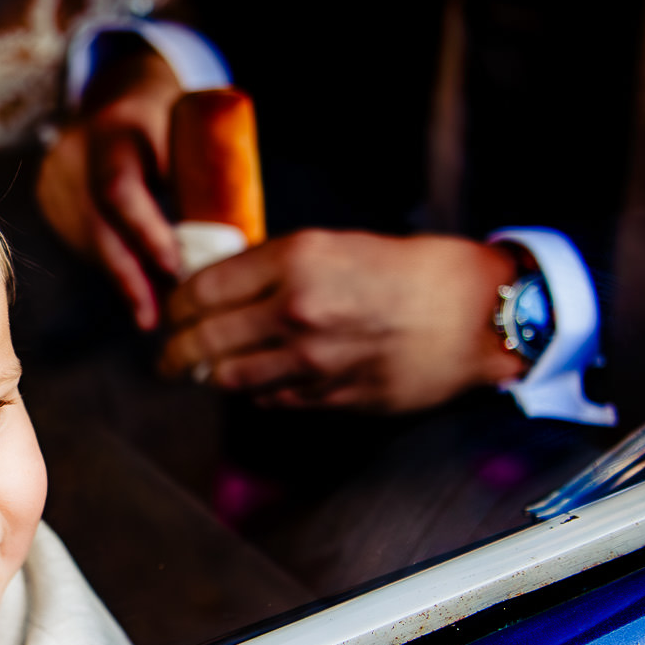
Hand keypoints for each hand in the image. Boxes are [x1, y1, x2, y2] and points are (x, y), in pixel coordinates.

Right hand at [36, 50, 183, 328]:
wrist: (118, 90)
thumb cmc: (171, 118)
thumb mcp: (189, 135)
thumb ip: (198, 186)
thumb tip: (222, 258)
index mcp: (117, 125)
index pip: (121, 190)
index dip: (147, 235)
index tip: (175, 271)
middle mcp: (74, 148)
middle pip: (96, 226)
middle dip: (130, 277)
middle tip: (158, 318)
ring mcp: (52, 172)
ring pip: (85, 240)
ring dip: (121, 277)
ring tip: (152, 309)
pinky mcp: (45, 194)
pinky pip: (78, 239)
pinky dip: (107, 263)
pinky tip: (131, 285)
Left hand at [159, 231, 528, 413]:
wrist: (477, 316)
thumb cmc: (415, 271)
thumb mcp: (337, 244)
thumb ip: (278, 265)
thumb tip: (225, 284)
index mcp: (296, 260)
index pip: (204, 288)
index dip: (178, 302)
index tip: (173, 308)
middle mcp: (296, 311)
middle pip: (204, 339)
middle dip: (175, 350)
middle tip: (167, 354)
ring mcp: (312, 361)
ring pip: (229, 377)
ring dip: (207, 376)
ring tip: (197, 372)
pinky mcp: (330, 397)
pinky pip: (269, 400)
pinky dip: (251, 393)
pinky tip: (249, 384)